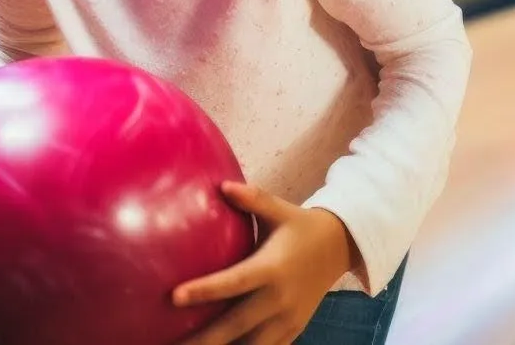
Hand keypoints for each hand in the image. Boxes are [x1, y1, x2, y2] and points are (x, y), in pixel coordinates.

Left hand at [172, 182, 355, 344]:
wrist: (340, 249)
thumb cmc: (301, 227)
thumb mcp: (280, 210)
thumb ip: (253, 199)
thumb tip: (221, 185)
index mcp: (272, 267)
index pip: (234, 282)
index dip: (205, 291)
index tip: (174, 297)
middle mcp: (279, 298)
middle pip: (235, 325)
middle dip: (204, 340)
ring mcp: (288, 319)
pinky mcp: (292, 331)